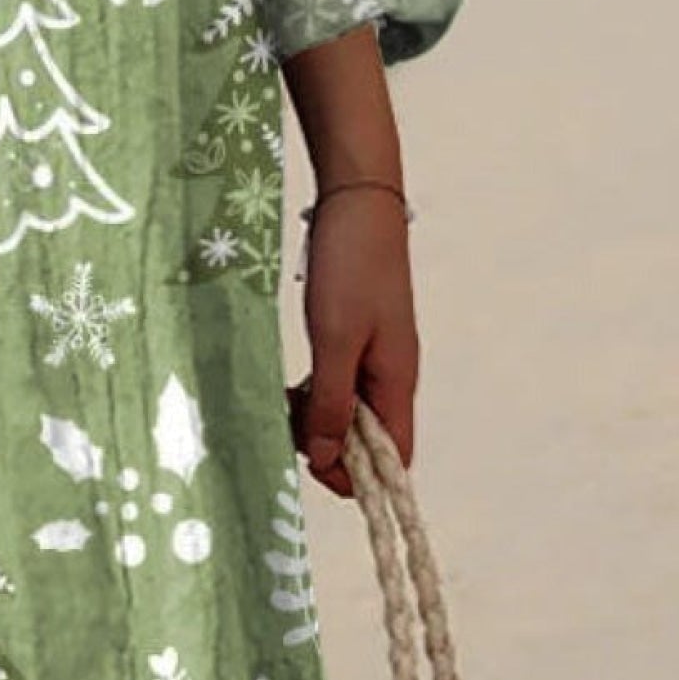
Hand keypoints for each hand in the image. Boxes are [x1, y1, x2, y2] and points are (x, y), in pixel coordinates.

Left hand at [288, 185, 417, 498]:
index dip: (359, 478)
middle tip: (284, 427)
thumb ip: (331, 401)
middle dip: (328, 446)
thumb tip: (326, 458)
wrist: (356, 201)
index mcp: (397, 382)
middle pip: (368, 440)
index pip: (395, 458)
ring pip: (348, 412)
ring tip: (281, 405)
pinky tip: (287, 387)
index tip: (313, 472)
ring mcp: (374, 357)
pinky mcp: (355, 337)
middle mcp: (391, 376)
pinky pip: (336, 383)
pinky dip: (312, 393)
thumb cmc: (350, 266)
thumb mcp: (335, 340)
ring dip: (315, 419)